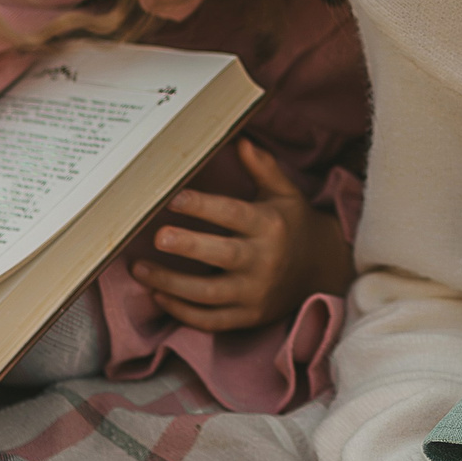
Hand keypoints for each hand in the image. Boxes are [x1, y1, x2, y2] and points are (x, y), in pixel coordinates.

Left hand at [132, 140, 354, 331]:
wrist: (322, 270)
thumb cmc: (292, 225)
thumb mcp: (284, 193)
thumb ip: (262, 168)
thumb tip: (240, 140)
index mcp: (271, 226)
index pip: (234, 214)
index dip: (204, 206)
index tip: (173, 197)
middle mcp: (265, 260)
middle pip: (223, 255)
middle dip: (189, 247)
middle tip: (157, 237)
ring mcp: (256, 293)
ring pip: (209, 294)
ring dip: (171, 284)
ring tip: (140, 269)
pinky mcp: (248, 317)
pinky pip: (211, 320)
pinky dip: (182, 312)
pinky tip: (158, 295)